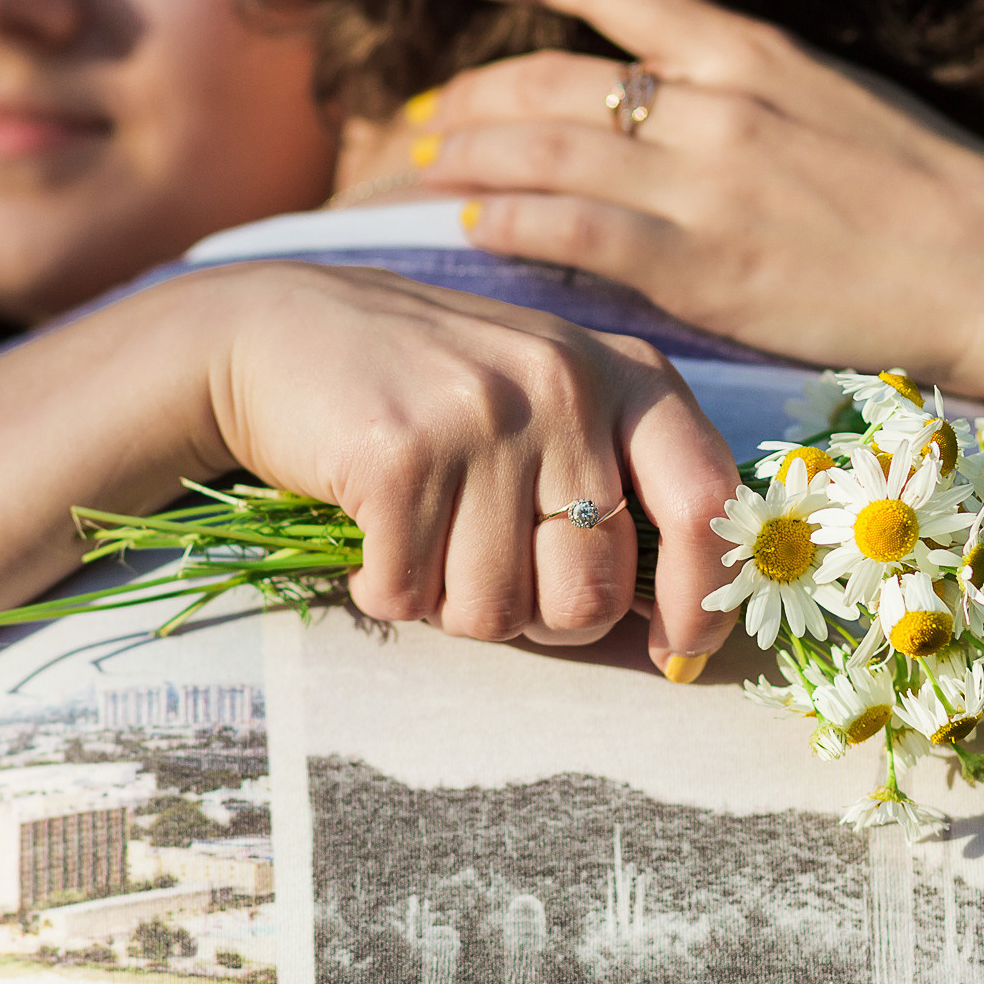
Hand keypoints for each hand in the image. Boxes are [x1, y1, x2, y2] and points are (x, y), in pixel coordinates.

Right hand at [188, 261, 741, 674]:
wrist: (279, 329)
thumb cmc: (430, 387)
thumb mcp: (547, 397)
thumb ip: (617, 478)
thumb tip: (678, 621)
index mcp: (625, 373)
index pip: (704, 502)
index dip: (702, 599)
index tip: (675, 654)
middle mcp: (564, 386)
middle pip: (589, 593)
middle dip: (534, 617)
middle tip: (484, 570)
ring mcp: (481, 417)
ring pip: (493, 611)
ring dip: (447, 605)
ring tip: (424, 538)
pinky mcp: (399, 455)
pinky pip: (408, 595)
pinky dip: (384, 590)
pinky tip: (374, 536)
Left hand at [402, 0, 983, 409]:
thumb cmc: (937, 204)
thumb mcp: (843, 111)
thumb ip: (754, 103)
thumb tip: (678, 113)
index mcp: (755, 53)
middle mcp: (719, 102)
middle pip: (553, 79)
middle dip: (471, 95)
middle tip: (417, 118)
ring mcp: (708, 182)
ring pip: (546, 149)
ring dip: (469, 156)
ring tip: (419, 171)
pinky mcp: (705, 264)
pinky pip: (575, 230)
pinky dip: (512, 221)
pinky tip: (473, 224)